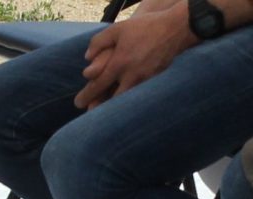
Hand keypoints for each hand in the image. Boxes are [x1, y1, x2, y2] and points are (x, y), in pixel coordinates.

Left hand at [77, 6, 194, 108]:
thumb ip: (99, 42)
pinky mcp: (155, 83)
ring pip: (126, 101)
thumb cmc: (144, 28)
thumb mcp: (117, 29)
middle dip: (100, 108)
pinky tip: (125, 107)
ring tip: (105, 116)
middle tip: (89, 114)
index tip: (78, 104)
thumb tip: (87, 60)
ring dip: (115, 108)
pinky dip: (130, 103)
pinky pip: (138, 97)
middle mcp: (131, 76)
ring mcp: (145, 82)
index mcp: (119, 62)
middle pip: (112, 99)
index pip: (99, 84)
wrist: (174, 30)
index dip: (87, 95)